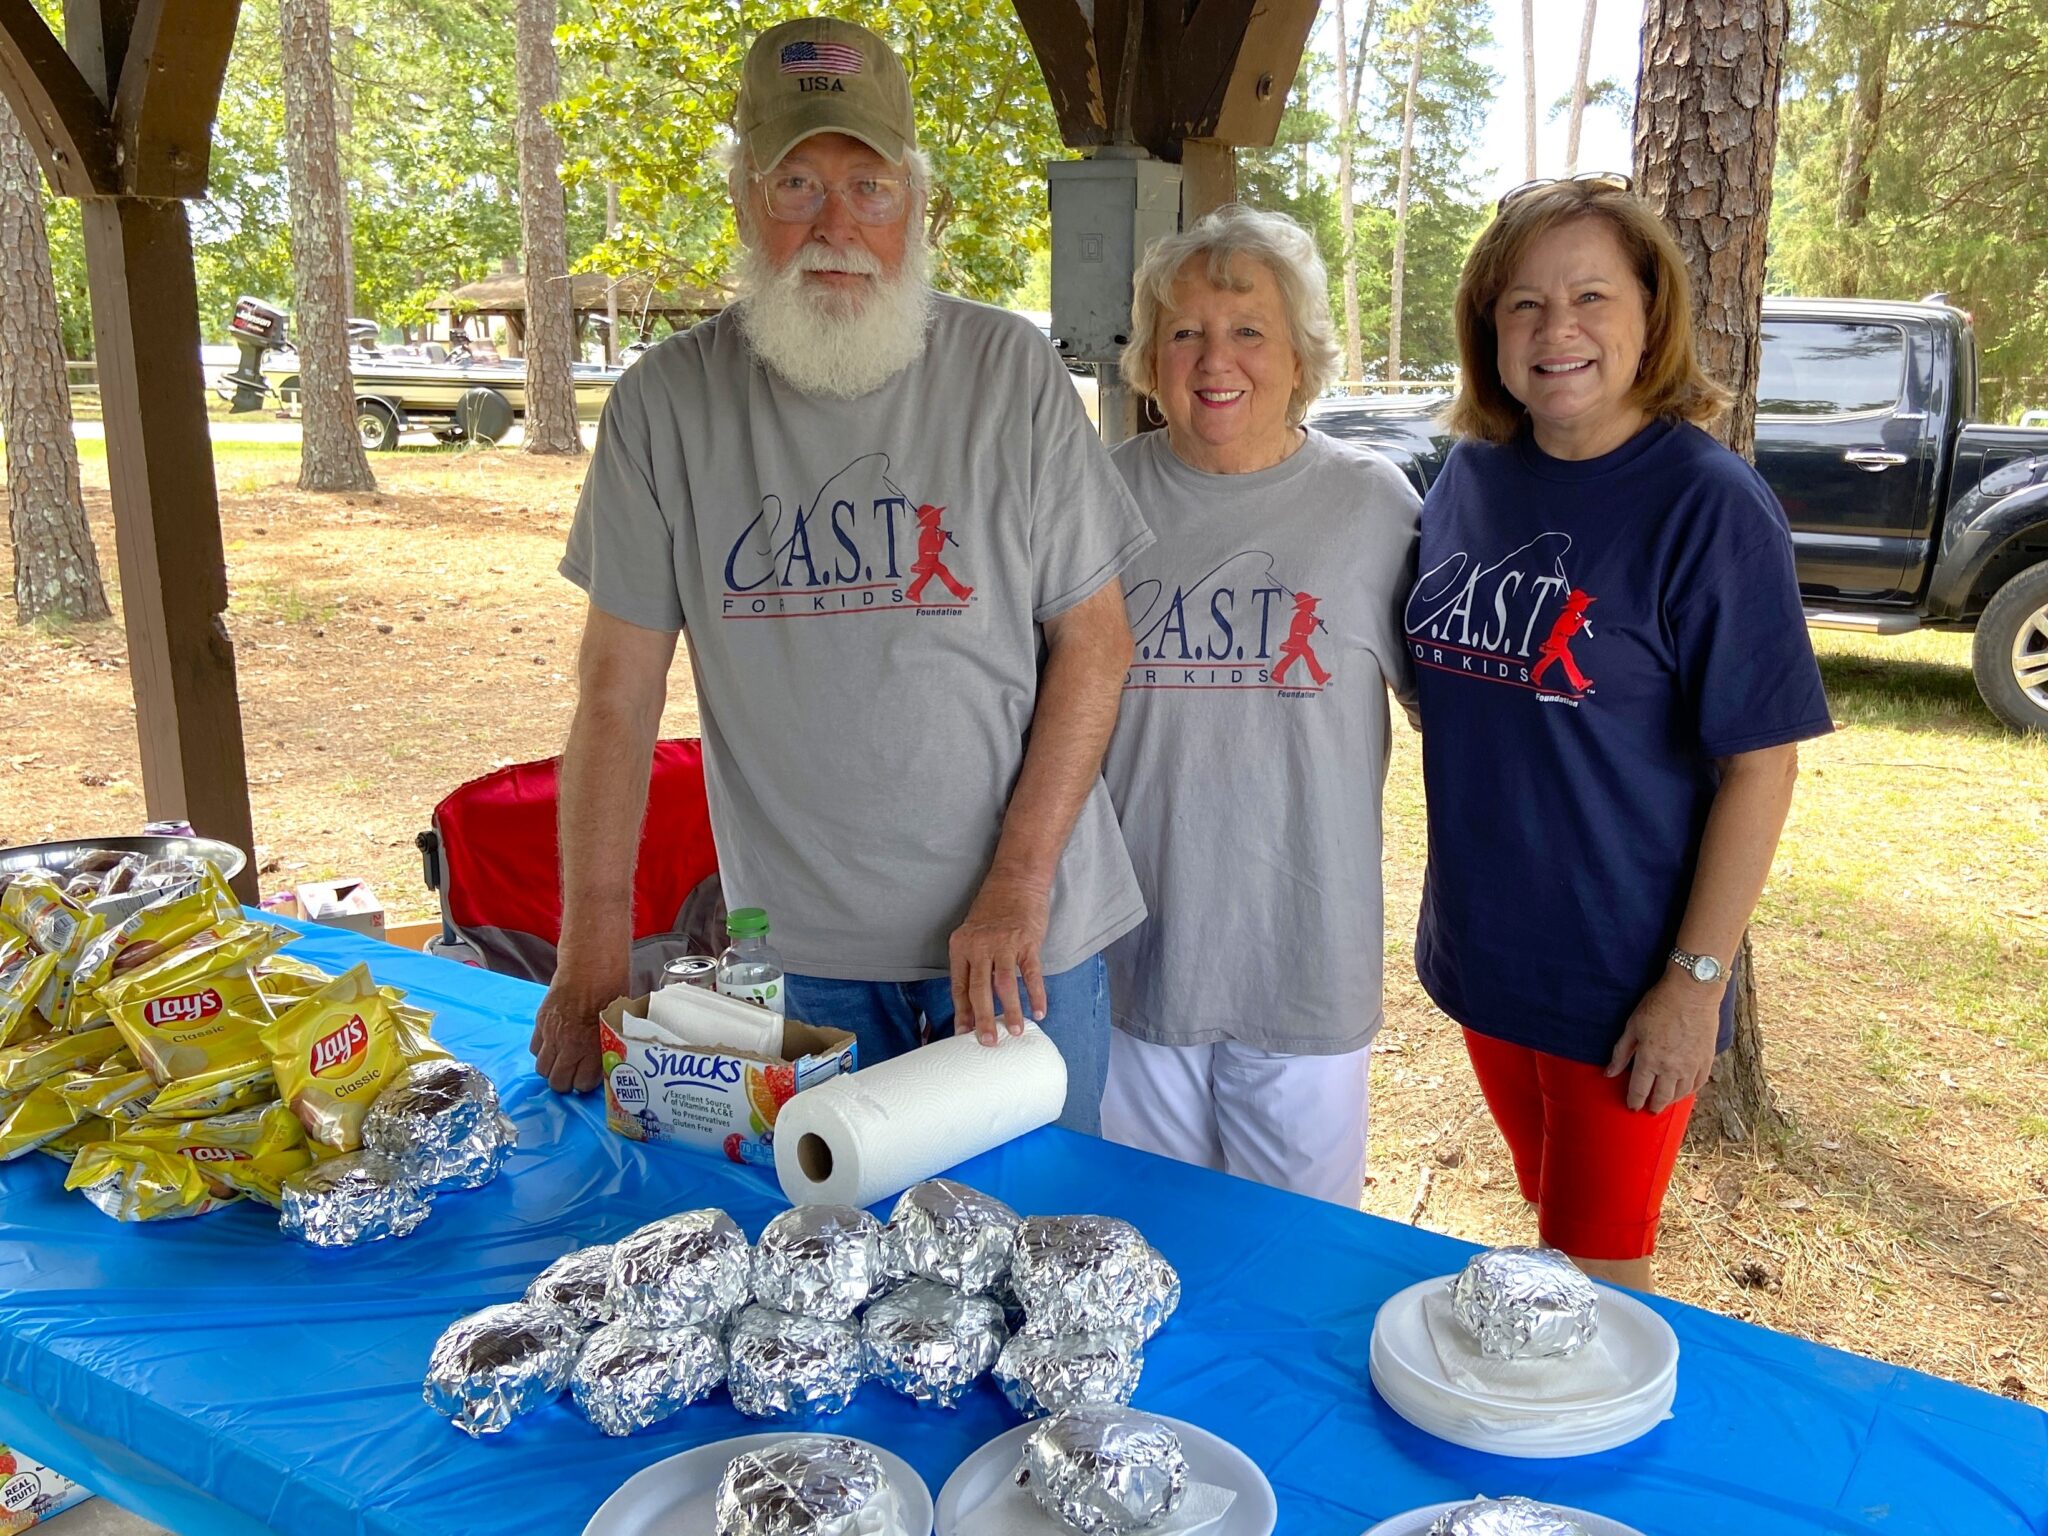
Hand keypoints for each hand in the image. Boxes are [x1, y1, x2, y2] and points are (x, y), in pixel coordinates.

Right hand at [529, 967, 620, 1093]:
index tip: (588, 1078)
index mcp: (594, 1049)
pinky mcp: (541, 1023)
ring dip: (551, 1068)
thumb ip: (607, 1048)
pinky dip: (542, 1051)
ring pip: (543, 1069)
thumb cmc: (612, 993)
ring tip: (560, 1061)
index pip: (582, 1084)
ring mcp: (553, 1036)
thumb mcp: (618, 1025)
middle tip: (571, 1074)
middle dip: (566, 1082)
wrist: (591, 969)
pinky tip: (552, 1044)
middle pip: (558, 1082)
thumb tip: (605, 1064)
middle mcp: (571, 1047)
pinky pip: (535, 1049)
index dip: (585, 1083)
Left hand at [948, 873, 1051, 1046]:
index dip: (962, 1012)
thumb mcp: (973, 932)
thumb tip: (976, 1000)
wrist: (1016, 878)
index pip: (959, 985)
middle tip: (988, 1042)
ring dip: (1010, 1011)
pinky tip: (1039, 1010)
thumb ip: (973, 962)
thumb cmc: (994, 908)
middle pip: (979, 989)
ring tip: (1016, 1031)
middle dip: (983, 1019)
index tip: (964, 1033)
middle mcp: (979, 945)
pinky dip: (1036, 994)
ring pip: (1004, 984)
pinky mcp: (1027, 941)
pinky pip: (1031, 973)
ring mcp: (1004, 943)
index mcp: (961, 945)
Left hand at [1604, 971, 1719, 1112]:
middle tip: (1649, 1110)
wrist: (1692, 993)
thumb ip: (1621, 1053)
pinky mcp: (1706, 1060)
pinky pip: (1697, 1084)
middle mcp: (1671, 1069)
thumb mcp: (1632, 1026)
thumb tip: (1609, 1073)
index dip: (1634, 1101)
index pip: (1639, 1090)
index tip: (1631, 1106)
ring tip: (1664, 1102)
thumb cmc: (1659, 1005)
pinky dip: (1689, 1091)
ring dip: (1670, 1101)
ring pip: (1680, 1094)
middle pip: (1661, 1097)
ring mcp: (1691, 1066)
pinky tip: (1684, 1091)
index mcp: (1649, 1060)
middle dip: (1653, 1106)